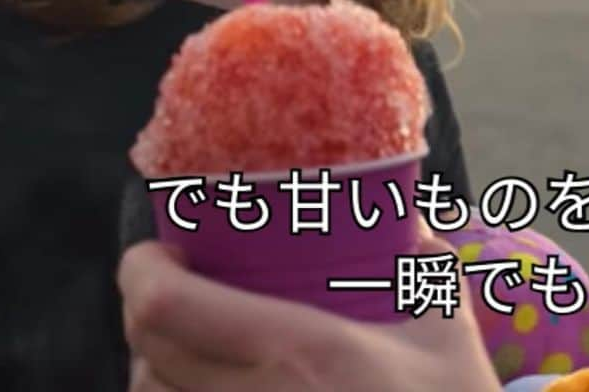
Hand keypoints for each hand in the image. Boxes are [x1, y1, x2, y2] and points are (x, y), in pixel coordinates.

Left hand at [120, 230, 501, 391]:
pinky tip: (203, 385)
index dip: (142, 273)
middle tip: (174, 281)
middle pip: (147, 358)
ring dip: (153, 366)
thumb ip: (420, 258)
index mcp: (303, 352)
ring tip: (184, 338)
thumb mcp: (446, 322)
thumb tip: (403, 214)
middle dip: (144, 312)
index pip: (171, 310)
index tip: (156, 249)